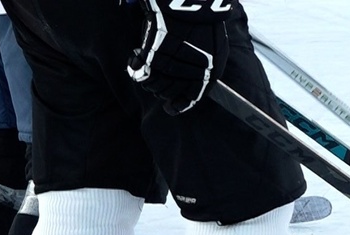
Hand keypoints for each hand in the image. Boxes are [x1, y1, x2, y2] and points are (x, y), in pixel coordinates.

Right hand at [127, 0, 231, 114]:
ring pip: (153, 85)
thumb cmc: (202, 24)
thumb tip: (189, 89)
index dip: (178, 105)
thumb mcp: (215, 49)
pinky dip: (135, 68)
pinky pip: (141, 72)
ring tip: (146, 66)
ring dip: (148, 78)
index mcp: (210, 73)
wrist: (191, 2)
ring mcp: (174, 65)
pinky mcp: (155, 55)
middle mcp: (192, 74)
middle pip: (168, 92)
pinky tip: (135, 59)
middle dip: (159, 90)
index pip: (190, 98)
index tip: (169, 108)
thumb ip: (204, 69)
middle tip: (153, 79)